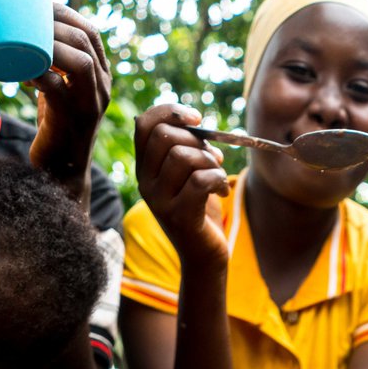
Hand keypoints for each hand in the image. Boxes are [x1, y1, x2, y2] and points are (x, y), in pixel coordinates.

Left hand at [27, 4, 110, 208]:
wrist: (61, 172)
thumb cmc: (57, 126)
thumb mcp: (62, 89)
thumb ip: (59, 66)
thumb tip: (37, 33)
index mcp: (101, 79)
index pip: (91, 34)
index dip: (66, 14)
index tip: (40, 8)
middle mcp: (101, 91)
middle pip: (85, 42)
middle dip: (53, 24)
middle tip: (25, 22)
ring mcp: (89, 107)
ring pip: (79, 62)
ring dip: (49, 46)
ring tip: (25, 44)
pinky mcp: (71, 121)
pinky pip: (56, 88)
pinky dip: (37, 73)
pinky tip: (23, 74)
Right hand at [135, 104, 231, 267]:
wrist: (204, 256)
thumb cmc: (200, 212)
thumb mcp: (189, 176)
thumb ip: (186, 150)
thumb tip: (195, 122)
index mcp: (145, 169)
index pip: (144, 124)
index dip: (170, 112)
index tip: (196, 119)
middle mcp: (146, 183)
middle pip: (165, 137)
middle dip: (197, 140)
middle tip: (214, 158)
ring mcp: (159, 201)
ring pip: (183, 156)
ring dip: (210, 161)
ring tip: (219, 177)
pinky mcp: (179, 216)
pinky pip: (199, 180)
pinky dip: (218, 180)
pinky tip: (223, 193)